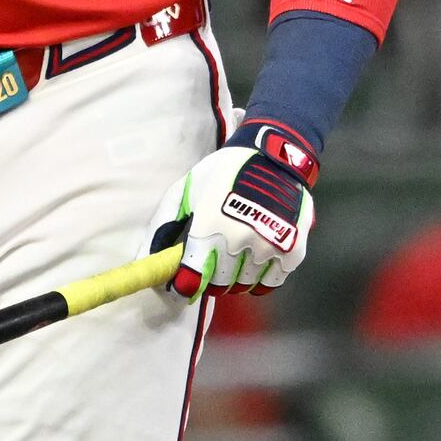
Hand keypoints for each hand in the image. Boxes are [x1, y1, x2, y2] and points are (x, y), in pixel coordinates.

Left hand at [147, 121, 318, 299]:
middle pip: (219, 285)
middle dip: (211, 278)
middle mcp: (240, 240)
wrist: (273, 154)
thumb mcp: (186, 189)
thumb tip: (147, 257)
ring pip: (244, 286)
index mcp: (209, 225)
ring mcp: (269, 246)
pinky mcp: (293, 249)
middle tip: (213, 261)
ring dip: (236, 277)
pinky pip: (272, 282)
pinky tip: (256, 259)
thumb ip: (165, 225)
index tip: (184, 282)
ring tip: (236, 255)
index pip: (192, 279)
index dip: (185, 285)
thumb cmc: (223, 172)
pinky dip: (262, 277)